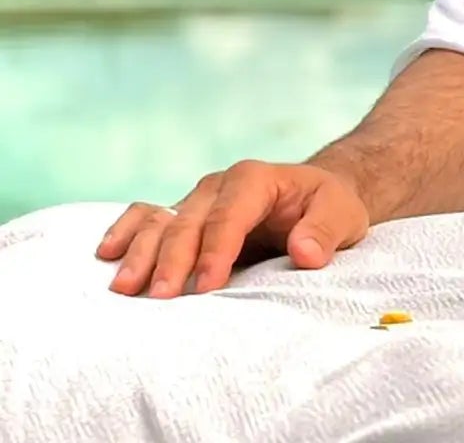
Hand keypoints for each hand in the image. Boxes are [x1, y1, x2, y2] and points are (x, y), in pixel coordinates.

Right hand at [96, 161, 370, 297]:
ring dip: (142, 253)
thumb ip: (325, 231)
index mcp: (256, 179)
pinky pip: (146, 217)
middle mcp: (219, 186)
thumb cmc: (329, 208)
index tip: (207, 285)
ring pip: (161, 221)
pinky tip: (107, 254)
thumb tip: (305, 252)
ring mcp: (196, 201)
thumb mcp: (342, 215)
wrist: (315, 199)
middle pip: (189, 222)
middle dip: (174, 259)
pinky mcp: (182, 218)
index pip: (231, 214)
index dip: (217, 249)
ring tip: (125, 289)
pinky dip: (126, 231)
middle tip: (161, 298)